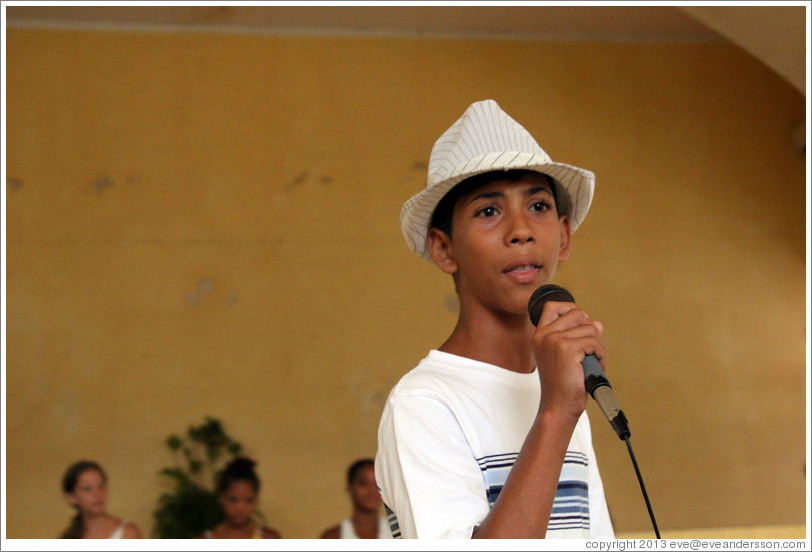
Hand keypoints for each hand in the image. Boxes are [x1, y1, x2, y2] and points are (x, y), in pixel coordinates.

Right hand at [531, 300, 606, 420]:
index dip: (571, 310)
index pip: (553, 306)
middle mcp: (544, 335)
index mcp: (539, 335)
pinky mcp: (568, 349)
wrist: (558, 406)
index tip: (580, 326)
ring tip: (593, 362)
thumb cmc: (562, 384)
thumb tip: (597, 323)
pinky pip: (595, 342)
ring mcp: (554, 340)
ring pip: (590, 328)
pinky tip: (596, 367)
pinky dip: (601, 355)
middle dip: (590, 330)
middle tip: (590, 351)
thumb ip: (577, 336)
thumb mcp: (565, 355)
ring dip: (598, 346)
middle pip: (577, 314)